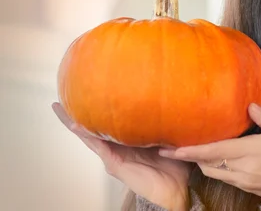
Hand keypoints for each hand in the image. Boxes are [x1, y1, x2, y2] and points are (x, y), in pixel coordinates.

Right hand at [52, 102, 192, 210]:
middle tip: (60, 102)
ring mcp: (113, 157)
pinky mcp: (115, 165)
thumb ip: (165, 123)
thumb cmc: (175, 165)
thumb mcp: (169, 137)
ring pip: (90, 137)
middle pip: (92, 130)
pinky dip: (89, 137)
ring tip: (61, 110)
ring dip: (75, 124)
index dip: (95, 111)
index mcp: (128, 141)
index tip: (85, 94)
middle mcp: (117, 148)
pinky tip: (78, 127)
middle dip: (75, 116)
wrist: (176, 189)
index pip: (108, 124)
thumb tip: (170, 99)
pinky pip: (100, 148)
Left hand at [158, 103, 260, 197]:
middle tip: (176, 148)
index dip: (191, 151)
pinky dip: (217, 169)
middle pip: (207, 165)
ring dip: (203, 163)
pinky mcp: (248, 188)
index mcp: (248, 152)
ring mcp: (244, 181)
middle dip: (192, 157)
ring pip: (214, 173)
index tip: (173, 149)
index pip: (213, 151)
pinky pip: (226, 178)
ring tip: (194, 153)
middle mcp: (242, 169)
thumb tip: (250, 105)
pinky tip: (217, 161)